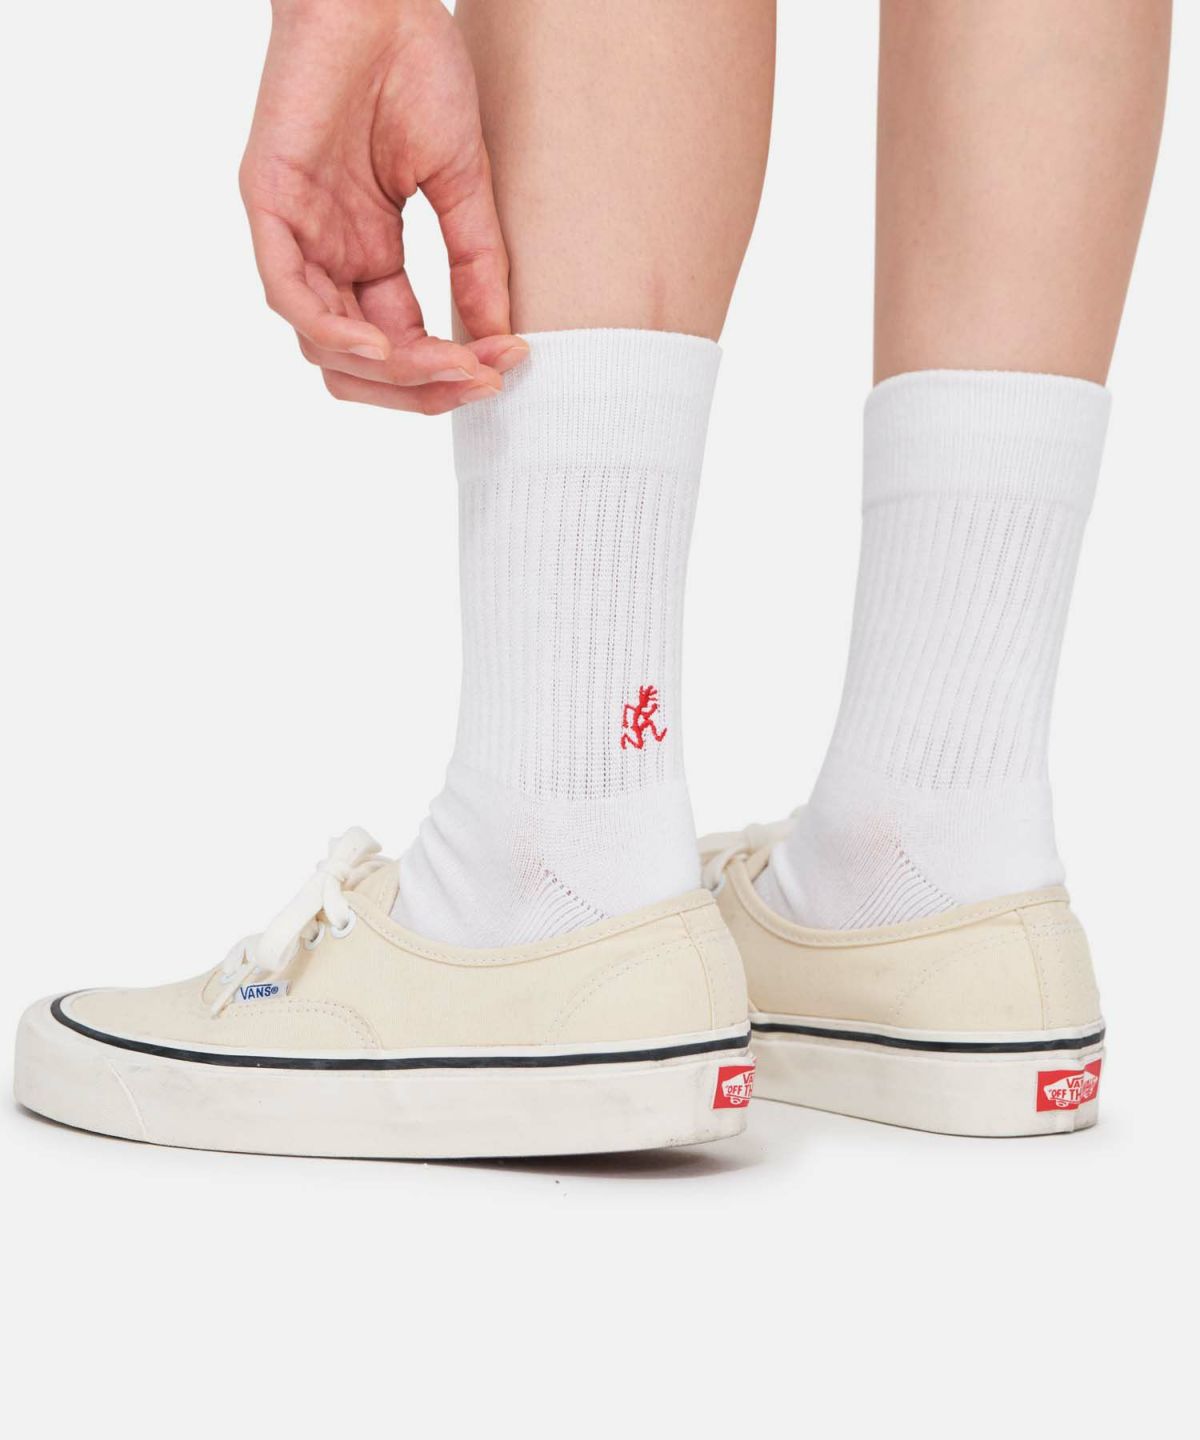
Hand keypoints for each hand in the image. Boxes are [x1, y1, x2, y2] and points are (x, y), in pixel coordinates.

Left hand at [241, 0, 526, 413]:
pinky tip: (385, 348)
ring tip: (451, 365)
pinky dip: (335, 332)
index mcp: (367, 253)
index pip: (401, 343)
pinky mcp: (268, 201)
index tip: (504, 364)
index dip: (449, 368)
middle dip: (420, 388)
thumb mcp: (461, 185)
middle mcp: (328, 254)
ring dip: (393, 369)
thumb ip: (475, 264)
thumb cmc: (416, 69)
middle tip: (477, 382)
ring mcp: (295, 232)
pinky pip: (288, 294)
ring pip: (324, 344)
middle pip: (358, 365)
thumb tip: (498, 340)